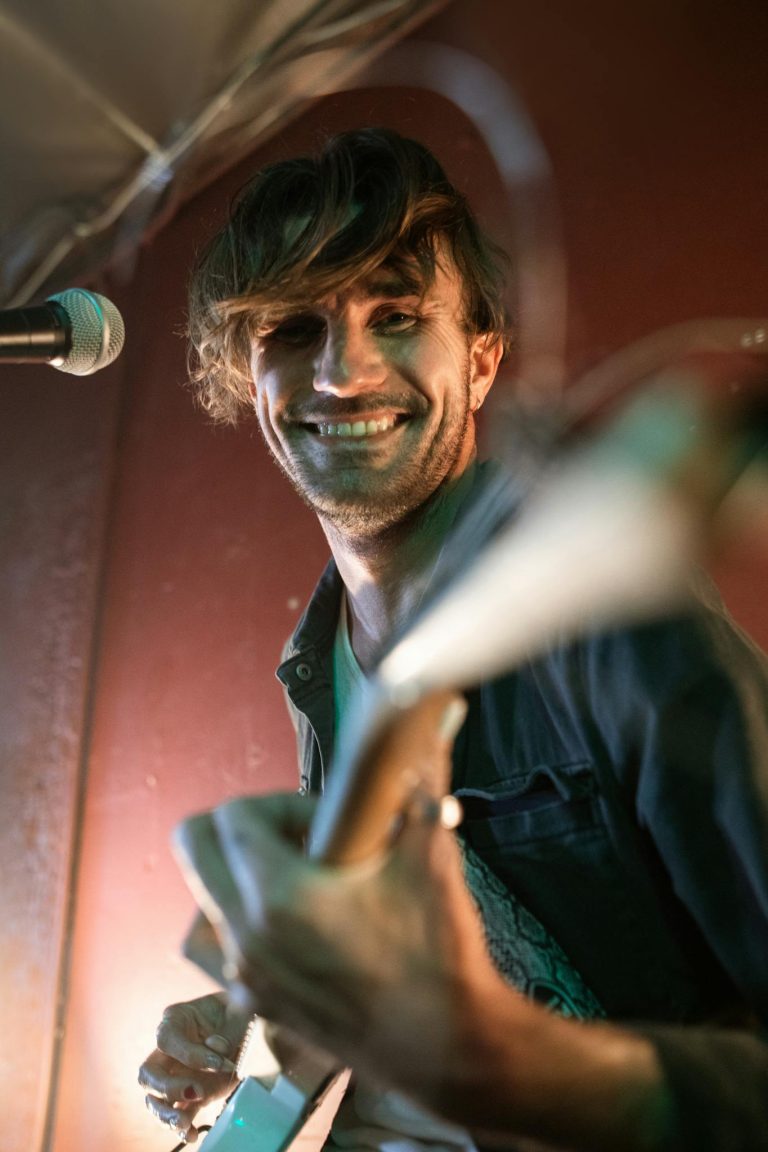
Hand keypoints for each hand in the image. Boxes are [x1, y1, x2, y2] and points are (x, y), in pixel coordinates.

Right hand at [138, 992, 246, 1142]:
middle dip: (166, 1087)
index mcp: (176, 1019)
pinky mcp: (189, 1095)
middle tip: (195, 1092)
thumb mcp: (237, 1013)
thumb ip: (227, 1029)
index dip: (189, 1054)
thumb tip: (216, 1047)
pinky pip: (177, 1114)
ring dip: (166, 1114)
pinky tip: (192, 1135)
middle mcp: (169, 1050)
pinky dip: (182, 1128)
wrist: (250, 1026)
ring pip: (154, 1099)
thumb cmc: (238, 1011)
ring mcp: (176, 1075)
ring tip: (184, 1123)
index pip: (166, 1039)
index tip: (218, 1063)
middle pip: (148, 1073)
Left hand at [171, 696, 502, 1104]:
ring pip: (203, 895)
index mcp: (278, 897)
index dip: (279, 801)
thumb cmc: (437, 955)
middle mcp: (245, 937)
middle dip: (239, 825)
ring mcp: (244, 977)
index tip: (324, 817)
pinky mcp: (255, 1005)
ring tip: (300, 879)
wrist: (446, 1048)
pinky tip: (305, 928)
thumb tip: (432, 727)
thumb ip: (422, 787)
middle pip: (193, 844)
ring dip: (240, 873)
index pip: (232, 815)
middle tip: (298, 836)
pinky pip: (224, 944)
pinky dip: (250, 922)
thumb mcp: (430, 860)